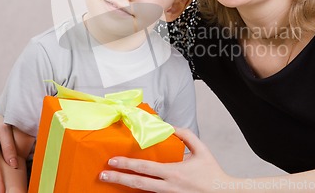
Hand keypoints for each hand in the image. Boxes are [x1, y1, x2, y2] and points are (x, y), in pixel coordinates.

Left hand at [99, 127, 233, 192]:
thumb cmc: (212, 173)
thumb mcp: (202, 149)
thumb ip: (186, 135)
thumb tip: (171, 127)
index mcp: (174, 172)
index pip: (144, 168)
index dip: (126, 164)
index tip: (112, 161)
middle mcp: (168, 187)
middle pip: (137, 183)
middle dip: (118, 179)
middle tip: (102, 175)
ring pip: (143, 192)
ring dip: (126, 187)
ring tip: (111, 181)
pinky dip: (140, 192)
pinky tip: (130, 188)